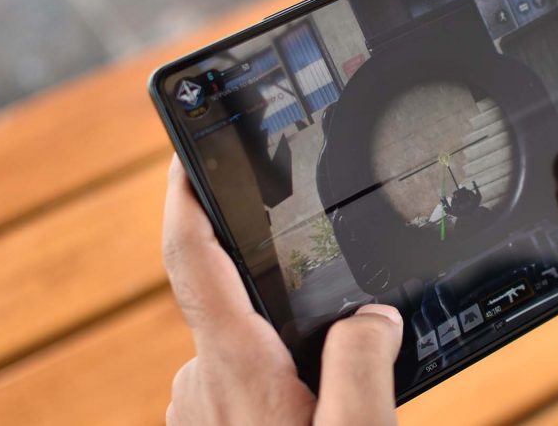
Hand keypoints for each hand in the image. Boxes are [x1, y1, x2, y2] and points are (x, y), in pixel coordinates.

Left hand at [162, 157, 401, 424]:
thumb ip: (363, 364)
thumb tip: (371, 317)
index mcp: (238, 367)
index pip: (193, 256)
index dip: (185, 197)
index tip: (187, 158)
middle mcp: (203, 381)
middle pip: (235, 302)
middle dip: (279, 293)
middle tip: (332, 328)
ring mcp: (197, 407)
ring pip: (244, 348)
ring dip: (283, 353)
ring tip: (329, 397)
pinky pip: (238, 384)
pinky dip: (273, 385)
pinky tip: (308, 416)